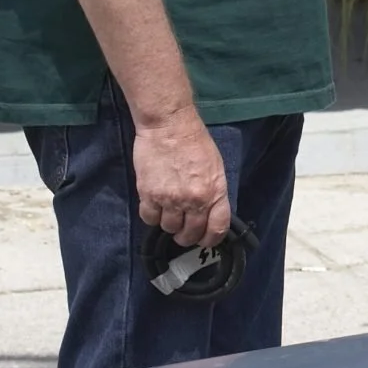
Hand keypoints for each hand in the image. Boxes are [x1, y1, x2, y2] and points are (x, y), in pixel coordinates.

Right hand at [132, 112, 228, 248]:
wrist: (169, 126)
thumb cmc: (195, 142)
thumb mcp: (215, 168)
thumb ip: (213, 192)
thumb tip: (209, 213)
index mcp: (215, 191)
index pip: (217, 228)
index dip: (211, 239)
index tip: (204, 241)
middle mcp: (194, 200)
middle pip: (190, 234)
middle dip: (187, 236)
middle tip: (183, 230)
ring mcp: (171, 199)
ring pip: (168, 228)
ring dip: (169, 223)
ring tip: (168, 211)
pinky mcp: (149, 195)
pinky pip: (149, 218)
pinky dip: (152, 216)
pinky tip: (155, 206)